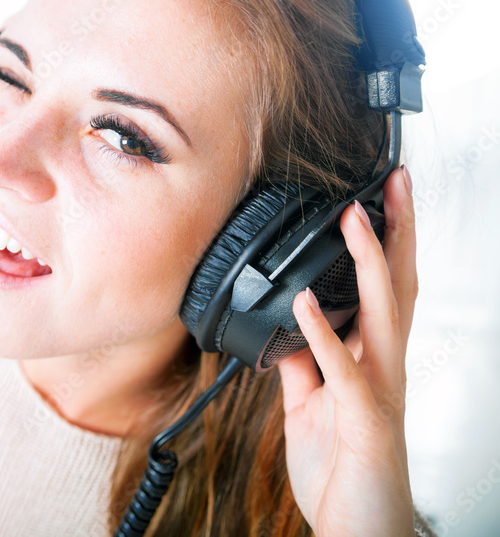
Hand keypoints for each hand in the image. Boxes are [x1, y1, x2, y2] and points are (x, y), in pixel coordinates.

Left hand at [278, 165, 417, 536]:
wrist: (358, 528)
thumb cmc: (342, 468)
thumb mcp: (310, 403)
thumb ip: (301, 361)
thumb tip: (284, 325)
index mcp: (372, 360)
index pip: (385, 287)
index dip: (386, 240)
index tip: (378, 195)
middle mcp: (384, 367)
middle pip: (399, 285)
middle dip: (396, 231)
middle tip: (394, 180)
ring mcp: (379, 391)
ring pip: (383, 315)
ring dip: (367, 264)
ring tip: (352, 218)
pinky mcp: (364, 419)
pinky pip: (344, 369)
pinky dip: (323, 332)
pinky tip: (305, 303)